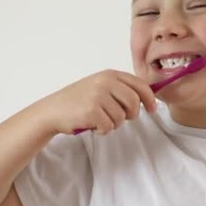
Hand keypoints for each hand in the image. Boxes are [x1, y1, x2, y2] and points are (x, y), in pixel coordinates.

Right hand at [39, 70, 156, 134]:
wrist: (53, 110)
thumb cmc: (79, 101)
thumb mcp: (100, 86)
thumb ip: (121, 89)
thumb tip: (147, 98)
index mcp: (110, 74)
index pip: (140, 85)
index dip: (150, 98)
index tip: (152, 109)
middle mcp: (105, 82)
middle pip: (134, 102)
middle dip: (132, 114)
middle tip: (123, 119)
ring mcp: (98, 95)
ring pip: (121, 117)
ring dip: (114, 124)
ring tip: (100, 120)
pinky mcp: (92, 111)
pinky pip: (109, 126)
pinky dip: (103, 130)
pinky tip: (92, 125)